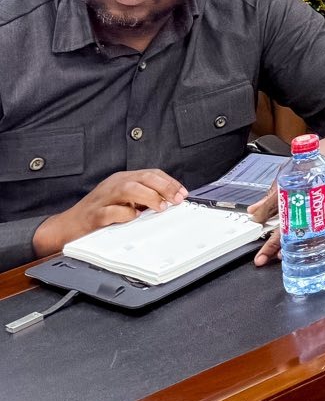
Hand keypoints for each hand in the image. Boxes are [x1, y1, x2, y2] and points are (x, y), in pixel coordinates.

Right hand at [29, 169, 184, 256]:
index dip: (169, 182)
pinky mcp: (93, 215)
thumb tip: (169, 201)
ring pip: (129, 188)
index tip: (182, 193)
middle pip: (143, 178)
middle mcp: (113, 185)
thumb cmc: (97, 213)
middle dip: (164, 187)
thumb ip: (142, 198)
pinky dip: (125, 214)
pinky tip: (134, 217)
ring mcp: (102, 198)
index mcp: (122, 179)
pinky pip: (111, 211)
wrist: (66, 226)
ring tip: (161, 207)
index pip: (151, 174)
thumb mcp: (123, 200)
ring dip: (149, 197)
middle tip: (176, 200)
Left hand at [252, 129, 324, 266]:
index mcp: (302, 184)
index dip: (264, 221)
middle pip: (291, 227)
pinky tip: (302, 245)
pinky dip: (310, 238)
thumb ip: (275, 189)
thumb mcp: (294, 165)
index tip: (257, 232)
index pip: (277, 207)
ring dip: (293, 245)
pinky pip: (321, 227)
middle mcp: (315, 198)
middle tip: (263, 257)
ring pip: (307, 231)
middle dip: (275, 245)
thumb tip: (256, 209)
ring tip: (281, 255)